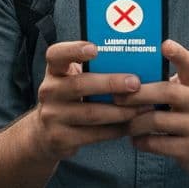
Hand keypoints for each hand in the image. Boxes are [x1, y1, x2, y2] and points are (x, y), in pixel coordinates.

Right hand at [27, 41, 147, 162]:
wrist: (45, 133)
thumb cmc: (70, 98)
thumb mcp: (73, 79)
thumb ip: (94, 70)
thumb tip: (134, 61)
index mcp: (54, 71)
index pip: (56, 54)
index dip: (74, 50)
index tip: (95, 48)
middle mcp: (49, 91)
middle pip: (79, 85)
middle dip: (110, 84)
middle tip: (135, 83)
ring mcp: (53, 116)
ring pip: (91, 113)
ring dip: (121, 111)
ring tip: (143, 107)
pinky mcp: (61, 138)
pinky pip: (94, 134)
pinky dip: (117, 129)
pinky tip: (133, 124)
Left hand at [117, 39, 188, 178]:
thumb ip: (169, 84)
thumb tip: (131, 75)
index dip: (178, 54)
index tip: (164, 44)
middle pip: (167, 92)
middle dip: (138, 94)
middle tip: (117, 96)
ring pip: (157, 120)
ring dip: (134, 122)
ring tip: (124, 122)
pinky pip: (158, 143)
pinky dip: (141, 141)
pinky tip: (135, 139)